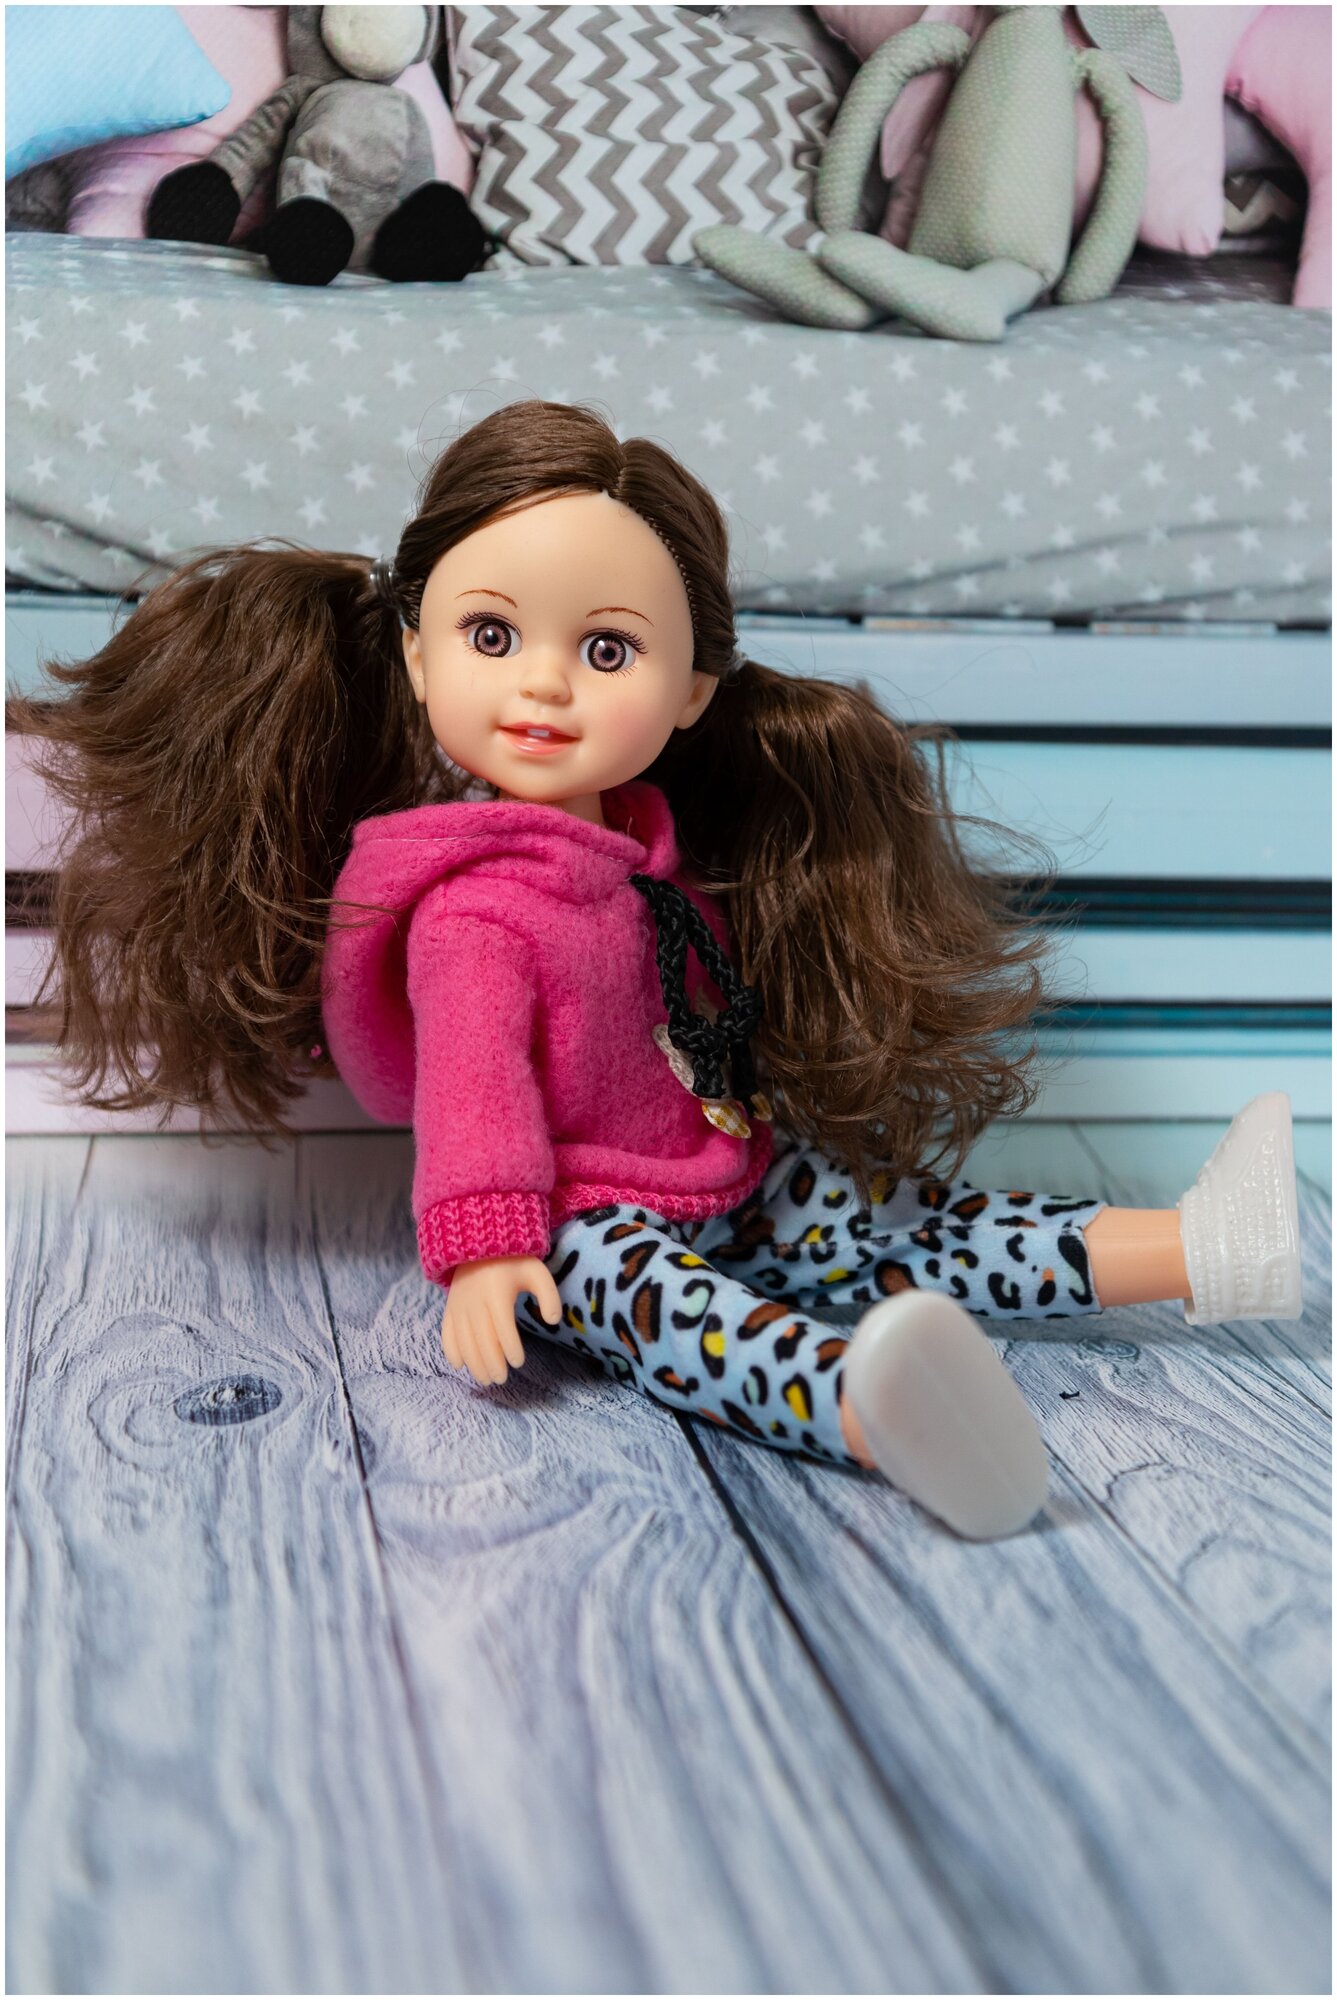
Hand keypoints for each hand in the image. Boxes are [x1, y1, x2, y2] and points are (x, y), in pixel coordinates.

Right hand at [440, 1254, 561, 1386]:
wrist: (481, 1245)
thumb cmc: (514, 1263)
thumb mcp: (537, 1273)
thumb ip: (549, 1296)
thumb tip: (553, 1321)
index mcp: (497, 1293)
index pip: (503, 1327)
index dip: (510, 1348)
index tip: (518, 1362)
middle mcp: (475, 1301)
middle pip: (482, 1339)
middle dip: (492, 1363)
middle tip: (501, 1379)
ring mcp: (459, 1305)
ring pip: (464, 1341)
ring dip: (473, 1363)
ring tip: (486, 1379)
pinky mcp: (450, 1307)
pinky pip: (447, 1333)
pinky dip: (451, 1351)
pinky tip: (460, 1365)